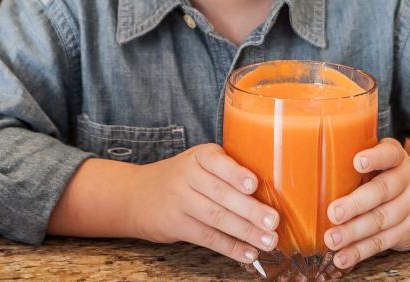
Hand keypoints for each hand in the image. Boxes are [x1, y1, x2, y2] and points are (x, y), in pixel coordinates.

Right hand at [131, 143, 279, 263]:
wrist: (136, 194)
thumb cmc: (181, 178)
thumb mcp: (198, 163)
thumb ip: (226, 172)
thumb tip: (268, 195)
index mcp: (199, 156)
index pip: (218, 163)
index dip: (236, 174)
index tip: (254, 185)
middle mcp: (187, 175)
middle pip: (221, 194)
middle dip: (250, 210)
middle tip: (273, 221)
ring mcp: (180, 201)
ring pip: (217, 218)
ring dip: (245, 232)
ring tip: (267, 241)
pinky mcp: (176, 225)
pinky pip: (207, 237)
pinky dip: (230, 247)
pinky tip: (247, 253)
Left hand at [323, 138, 409, 268]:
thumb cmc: (388, 180)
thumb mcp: (380, 165)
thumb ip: (356, 165)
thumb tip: (311, 171)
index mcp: (396, 158)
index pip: (389, 154)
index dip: (375, 158)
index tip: (357, 162)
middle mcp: (407, 179)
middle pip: (382, 191)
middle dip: (356, 204)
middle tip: (333, 213)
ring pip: (381, 220)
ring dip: (354, 232)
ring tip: (332, 239)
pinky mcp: (408, 230)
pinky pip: (382, 242)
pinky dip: (360, 251)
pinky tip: (343, 256)